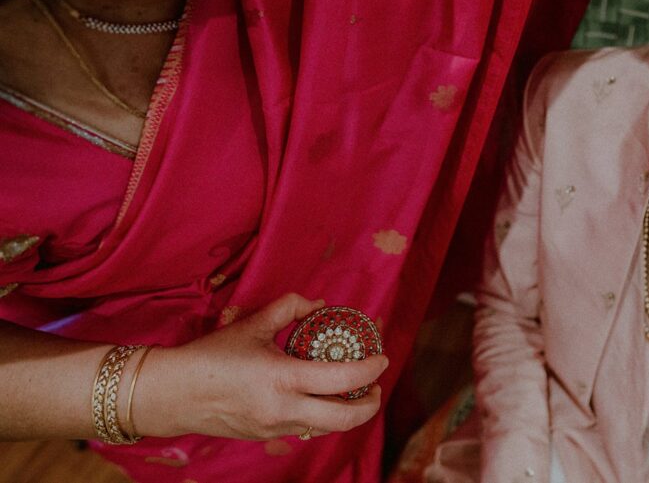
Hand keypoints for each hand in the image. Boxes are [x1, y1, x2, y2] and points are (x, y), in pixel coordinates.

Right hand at [132, 293, 387, 439]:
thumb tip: (319, 305)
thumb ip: (290, 309)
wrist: (171, 394)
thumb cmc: (210, 356)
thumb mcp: (252, 324)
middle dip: (368, 406)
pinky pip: (304, 429)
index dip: (369, 370)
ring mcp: (274, 428)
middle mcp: (283, 409)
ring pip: (325, 428)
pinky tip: (319, 399)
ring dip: (345, 413)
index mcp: (282, 378)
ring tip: (352, 392)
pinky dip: (320, 416)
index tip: (382, 359)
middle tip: (375, 388)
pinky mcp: (265, 437)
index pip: (341, 380)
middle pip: (343, 420)